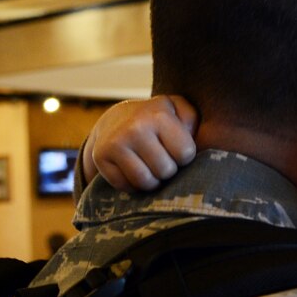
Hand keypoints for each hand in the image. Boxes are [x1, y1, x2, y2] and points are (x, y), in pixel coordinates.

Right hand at [83, 95, 198, 191]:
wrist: (115, 119)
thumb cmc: (157, 119)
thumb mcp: (178, 110)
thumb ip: (193, 119)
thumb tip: (196, 136)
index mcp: (159, 114)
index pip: (186, 154)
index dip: (184, 156)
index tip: (175, 148)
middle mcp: (135, 127)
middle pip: (166, 171)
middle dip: (168, 170)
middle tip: (161, 159)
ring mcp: (115, 142)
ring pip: (146, 182)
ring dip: (152, 181)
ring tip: (150, 167)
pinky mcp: (100, 157)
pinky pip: (126, 186)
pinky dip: (133, 185)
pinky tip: (133, 170)